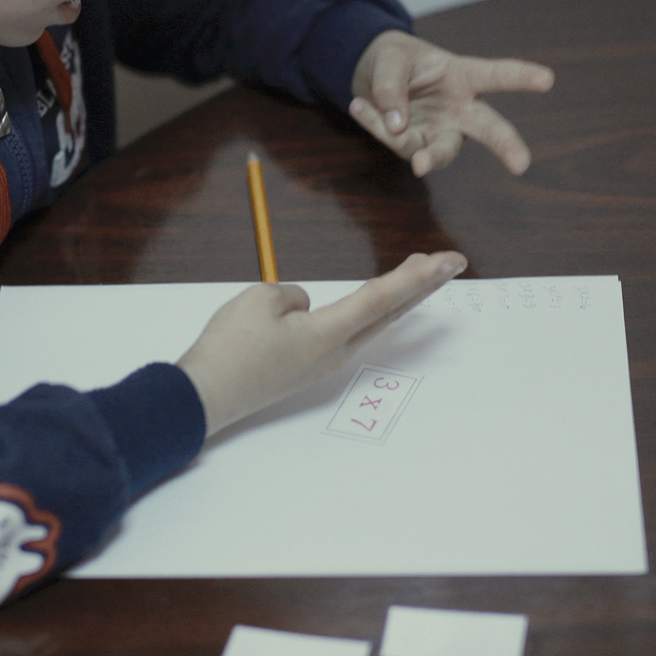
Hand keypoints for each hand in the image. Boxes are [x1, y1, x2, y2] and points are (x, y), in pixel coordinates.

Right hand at [177, 251, 466, 435]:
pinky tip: (371, 303)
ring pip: (371, 323)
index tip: (449, 260)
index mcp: (329, 333)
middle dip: (420, 285)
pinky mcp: (308, 368)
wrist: (206, 395)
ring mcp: (323, 363)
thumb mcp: (261, 300)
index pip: (382, 296)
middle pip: (388, 312)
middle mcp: (336, 352)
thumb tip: (305, 306)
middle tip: (449, 262)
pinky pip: (347, 331)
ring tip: (417, 274)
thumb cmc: (231, 348)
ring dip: (396, 297)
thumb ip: (292, 295)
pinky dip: (370, 312)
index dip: (418, 275)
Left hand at [349, 30, 553, 175]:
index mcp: (462, 76)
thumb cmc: (395, 60)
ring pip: (440, 151)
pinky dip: (376, 126)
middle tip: (522, 164)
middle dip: (506, 145)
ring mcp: (440, 132)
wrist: (372, 76)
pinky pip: (399, 144)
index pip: (496, 75)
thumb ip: (392, 88)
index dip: (521, 76)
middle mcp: (459, 109)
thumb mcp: (389, 60)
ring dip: (420, 151)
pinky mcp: (417, 147)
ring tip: (394, 130)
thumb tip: (398, 128)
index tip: (548, 79)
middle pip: (489, 128)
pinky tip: (359, 106)